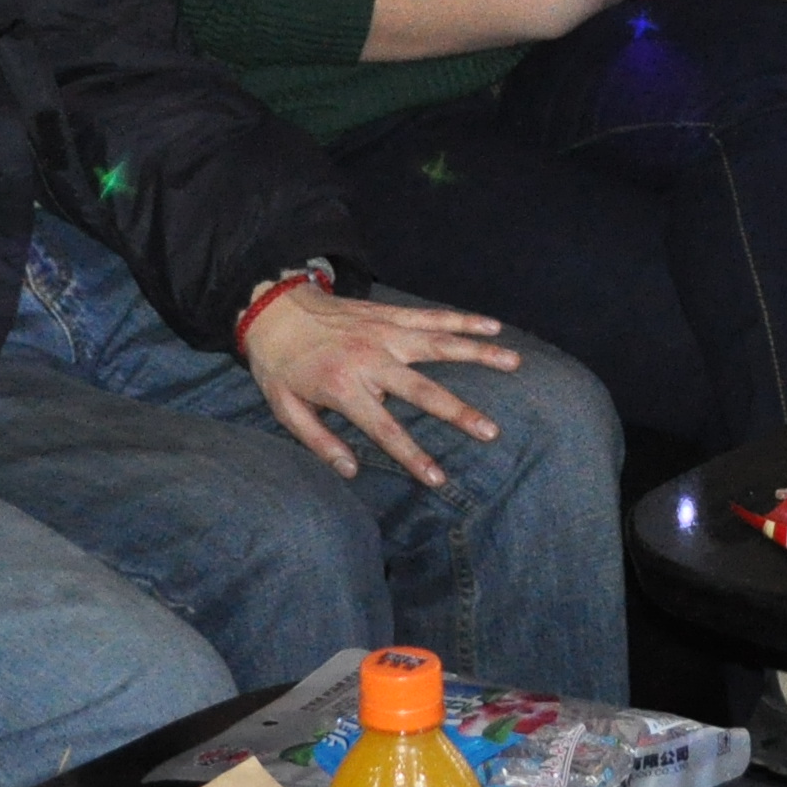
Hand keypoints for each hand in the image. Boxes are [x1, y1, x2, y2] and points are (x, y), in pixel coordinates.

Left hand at [241, 287, 520, 484]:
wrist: (273, 306)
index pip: (385, 429)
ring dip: (477, 354)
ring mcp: (384, 333)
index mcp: (344, 388)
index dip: (413, 456)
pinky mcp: (390, 315)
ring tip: (513, 363)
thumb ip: (319, 441)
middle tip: (491, 430)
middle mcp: (370, 359)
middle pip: (422, 390)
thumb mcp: (285, 409)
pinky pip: (432, 317)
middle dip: (459, 412)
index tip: (439, 479)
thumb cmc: (280, 364)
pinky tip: (493, 327)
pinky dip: (464, 320)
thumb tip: (351, 472)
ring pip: (439, 344)